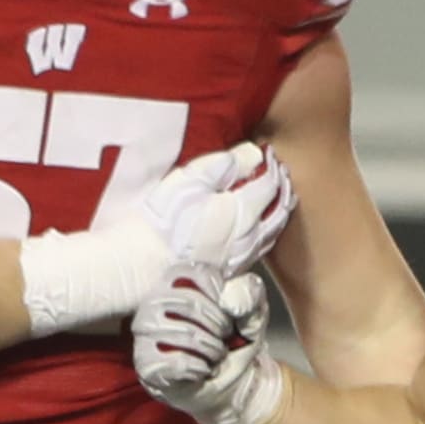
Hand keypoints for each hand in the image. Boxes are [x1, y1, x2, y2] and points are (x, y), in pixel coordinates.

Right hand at [20, 142, 294, 336]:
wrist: (142, 268)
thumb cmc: (161, 222)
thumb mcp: (188, 183)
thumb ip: (222, 166)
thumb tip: (250, 154)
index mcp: (243, 210)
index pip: (269, 183)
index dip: (271, 166)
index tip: (268, 154)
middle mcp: (251, 235)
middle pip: (279, 207)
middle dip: (282, 186)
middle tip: (280, 170)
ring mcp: (244, 255)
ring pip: (275, 229)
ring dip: (280, 209)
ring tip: (280, 194)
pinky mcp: (233, 270)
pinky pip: (263, 247)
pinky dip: (270, 230)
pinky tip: (264, 225)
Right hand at [133, 264, 283, 423]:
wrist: (230, 378)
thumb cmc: (235, 336)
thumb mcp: (254, 311)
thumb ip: (249, 295)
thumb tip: (229, 301)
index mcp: (179, 278)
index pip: (199, 273)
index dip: (223, 293)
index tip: (232, 310)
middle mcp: (156, 300)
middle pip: (189, 304)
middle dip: (220, 324)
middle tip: (227, 336)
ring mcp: (146, 332)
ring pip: (185, 334)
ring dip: (213, 349)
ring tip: (218, 353)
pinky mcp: (145, 362)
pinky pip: (177, 362)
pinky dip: (201, 368)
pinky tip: (204, 368)